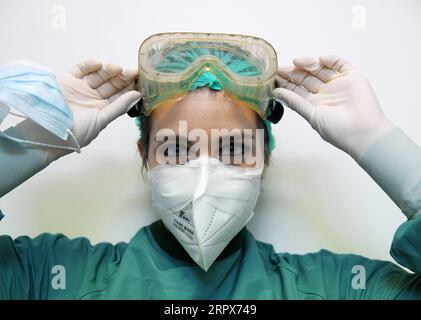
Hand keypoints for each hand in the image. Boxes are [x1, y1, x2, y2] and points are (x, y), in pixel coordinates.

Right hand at [58, 59, 140, 148]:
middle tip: (131, 72)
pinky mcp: (68, 81)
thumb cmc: (76, 132)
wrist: (49, 132)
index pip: (119, 95)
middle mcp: (93, 98)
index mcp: (102, 109)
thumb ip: (119, 106)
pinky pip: (81, 70)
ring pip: (98, 75)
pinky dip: (89, 65)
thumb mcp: (101, 120)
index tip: (140, 80)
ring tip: (117, 68)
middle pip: (110, 83)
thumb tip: (137, 95)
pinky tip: (99, 64)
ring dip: (108, 70)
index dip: (129, 87)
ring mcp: (81, 88)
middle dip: (121, 77)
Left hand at [273, 56, 394, 159]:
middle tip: (281, 68)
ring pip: (321, 69)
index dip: (286, 83)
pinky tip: (320, 60)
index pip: (297, 90)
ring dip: (309, 64)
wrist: (364, 132)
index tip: (274, 76)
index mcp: (315, 104)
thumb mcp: (312, 115)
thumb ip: (295, 102)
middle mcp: (326, 93)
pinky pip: (340, 64)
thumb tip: (276, 93)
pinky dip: (331, 60)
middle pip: (307, 78)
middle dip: (294, 72)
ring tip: (297, 62)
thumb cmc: (338, 130)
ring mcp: (338, 84)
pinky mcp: (352, 78)